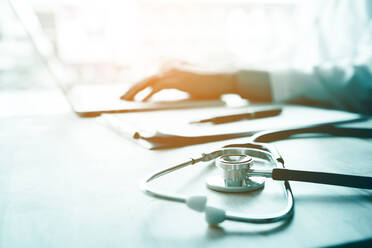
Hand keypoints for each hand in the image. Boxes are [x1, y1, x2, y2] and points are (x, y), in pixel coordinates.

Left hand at [120, 67, 237, 100]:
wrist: (226, 77)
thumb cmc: (211, 82)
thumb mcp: (191, 83)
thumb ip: (177, 86)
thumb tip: (164, 97)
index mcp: (172, 65)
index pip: (151, 78)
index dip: (138, 87)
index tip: (129, 95)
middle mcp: (170, 66)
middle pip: (145, 79)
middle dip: (131, 90)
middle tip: (121, 99)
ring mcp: (173, 71)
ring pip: (147, 82)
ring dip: (135, 93)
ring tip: (125, 101)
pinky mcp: (177, 78)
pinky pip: (157, 88)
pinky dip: (148, 95)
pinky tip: (142, 102)